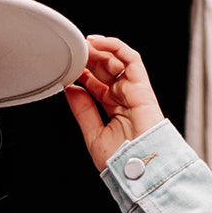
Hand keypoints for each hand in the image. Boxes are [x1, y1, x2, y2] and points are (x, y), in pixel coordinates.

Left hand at [64, 35, 166, 171]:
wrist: (139, 170)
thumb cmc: (122, 161)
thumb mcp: (93, 135)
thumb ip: (83, 111)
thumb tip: (71, 90)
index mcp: (115, 110)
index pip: (98, 85)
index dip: (83, 74)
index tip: (69, 68)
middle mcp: (125, 99)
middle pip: (106, 70)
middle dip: (90, 59)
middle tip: (75, 52)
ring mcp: (134, 91)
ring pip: (117, 61)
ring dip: (99, 50)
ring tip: (83, 45)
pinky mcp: (142, 86)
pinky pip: (131, 58)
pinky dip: (115, 47)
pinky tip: (98, 42)